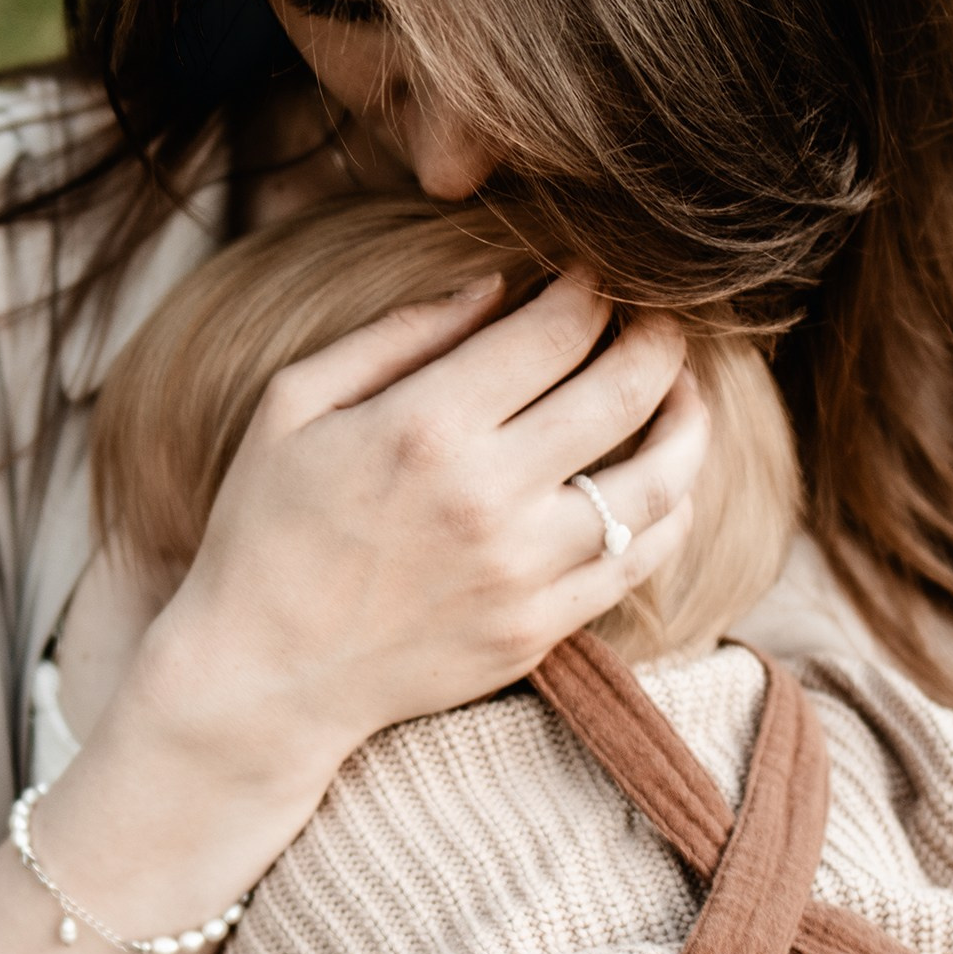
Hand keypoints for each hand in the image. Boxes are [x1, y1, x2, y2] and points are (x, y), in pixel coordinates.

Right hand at [138, 270, 706, 805]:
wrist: (263, 677)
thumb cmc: (265, 530)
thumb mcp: (295, 405)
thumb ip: (398, 335)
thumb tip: (496, 287)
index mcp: (426, 427)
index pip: (557, 331)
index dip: (592, 289)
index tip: (595, 276)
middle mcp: (488, 498)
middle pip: (626, 391)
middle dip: (659, 337)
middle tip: (662, 318)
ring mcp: (524, 571)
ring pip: (658, 482)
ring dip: (689, 422)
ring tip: (684, 393)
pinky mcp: (539, 629)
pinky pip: (639, 560)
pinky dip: (671, 511)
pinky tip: (666, 483)